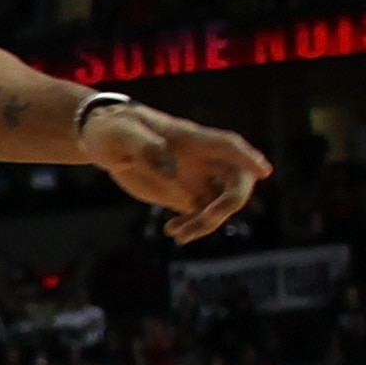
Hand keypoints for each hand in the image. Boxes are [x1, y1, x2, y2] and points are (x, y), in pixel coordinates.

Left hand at [81, 103, 270, 245]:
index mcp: (190, 138)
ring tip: (178, 235)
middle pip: (236, 179)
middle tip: (205, 220)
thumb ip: (144, 147)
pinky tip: (172, 231)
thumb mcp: (121, 134)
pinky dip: (194, 226)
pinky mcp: (184, 194)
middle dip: (229, 202)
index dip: (247, 157)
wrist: (102, 141)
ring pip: (221, 202)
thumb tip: (168, 170)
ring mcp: (196, 176)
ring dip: (208, 222)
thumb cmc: (113, 129)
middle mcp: (201, 158)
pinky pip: (202, 213)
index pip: (227, 145)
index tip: (263, 171)